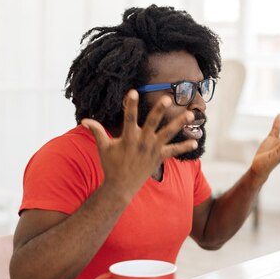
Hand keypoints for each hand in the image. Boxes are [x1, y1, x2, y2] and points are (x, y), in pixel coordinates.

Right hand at [81, 90, 197, 199]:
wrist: (121, 187)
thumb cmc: (111, 165)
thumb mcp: (103, 147)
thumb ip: (96, 131)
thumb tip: (84, 119)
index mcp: (128, 137)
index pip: (129, 117)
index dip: (131, 105)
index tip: (133, 91)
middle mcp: (142, 142)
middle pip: (152, 123)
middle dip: (159, 110)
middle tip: (167, 98)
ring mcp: (152, 149)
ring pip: (168, 133)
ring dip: (179, 123)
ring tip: (191, 114)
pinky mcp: (159, 157)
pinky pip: (174, 151)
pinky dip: (184, 147)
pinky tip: (195, 141)